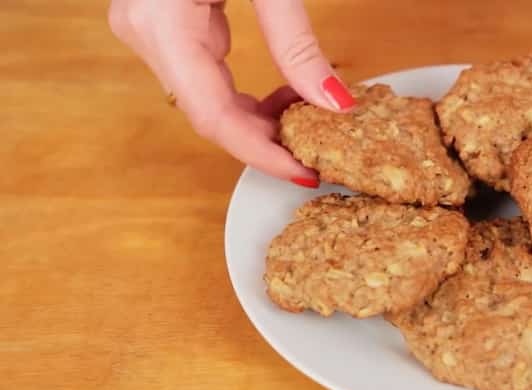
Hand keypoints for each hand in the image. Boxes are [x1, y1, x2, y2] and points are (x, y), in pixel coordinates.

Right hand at [108, 0, 354, 187]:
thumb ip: (297, 40)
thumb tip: (334, 103)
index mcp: (162, 22)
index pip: (213, 116)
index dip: (261, 154)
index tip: (305, 172)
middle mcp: (144, 33)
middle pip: (207, 113)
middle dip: (265, 140)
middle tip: (317, 153)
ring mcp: (148, 29)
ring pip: (204, 99)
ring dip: (256, 119)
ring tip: (306, 122)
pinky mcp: (162, 24)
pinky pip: (203, 77)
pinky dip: (243, 95)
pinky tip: (279, 98)